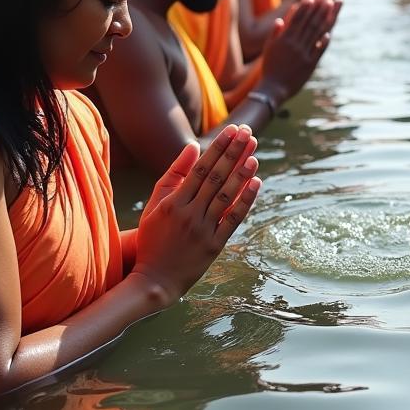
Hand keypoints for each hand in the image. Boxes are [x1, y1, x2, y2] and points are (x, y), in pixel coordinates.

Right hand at [133, 128, 261, 303]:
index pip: (200, 168)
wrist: (155, 278)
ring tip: (254, 155)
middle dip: (233, 153)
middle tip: (247, 134)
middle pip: (216, 178)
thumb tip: (192, 147)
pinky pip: (233, 219)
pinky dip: (245, 201)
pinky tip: (256, 183)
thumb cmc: (153, 237)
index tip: (231, 130)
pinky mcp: (215, 245)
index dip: (218, 148)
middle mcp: (189, 214)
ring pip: (226, 196)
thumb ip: (174, 175)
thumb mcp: (156, 205)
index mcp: (174, 202)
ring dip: (242, 174)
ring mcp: (203, 230)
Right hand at [260, 0, 341, 100]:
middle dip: (319, 10)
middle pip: (310, 24)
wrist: (273, 89)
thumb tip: (279, 20)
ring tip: (331, 12)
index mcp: (284, 39)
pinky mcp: (310, 65)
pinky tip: (330, 33)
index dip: (305, 8)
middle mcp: (295, 45)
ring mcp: (304, 55)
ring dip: (325, 21)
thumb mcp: (268, 48)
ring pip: (316, 34)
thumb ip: (274, 34)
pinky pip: (319, 51)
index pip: (297, 19)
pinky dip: (324, 42)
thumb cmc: (269, 67)